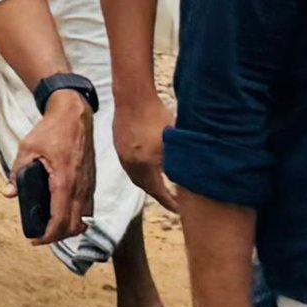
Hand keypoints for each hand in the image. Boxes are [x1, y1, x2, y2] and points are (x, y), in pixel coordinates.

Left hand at [17, 93, 96, 238]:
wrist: (74, 116)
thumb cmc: (50, 131)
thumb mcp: (27, 149)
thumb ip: (18, 172)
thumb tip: (9, 194)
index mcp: (64, 182)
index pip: (60, 220)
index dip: (48, 236)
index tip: (35, 240)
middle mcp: (81, 187)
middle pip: (74, 226)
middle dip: (58, 237)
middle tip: (40, 236)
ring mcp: (89, 185)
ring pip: (84, 219)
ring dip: (69, 229)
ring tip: (52, 228)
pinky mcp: (92, 181)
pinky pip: (89, 208)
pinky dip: (78, 217)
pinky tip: (64, 214)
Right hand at [111, 81, 174, 207]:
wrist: (132, 97)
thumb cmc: (156, 114)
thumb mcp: (173, 139)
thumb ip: (179, 160)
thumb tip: (188, 176)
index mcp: (145, 164)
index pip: (159, 192)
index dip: (170, 202)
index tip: (179, 210)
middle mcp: (131, 164)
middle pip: (145, 187)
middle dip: (159, 195)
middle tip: (171, 201)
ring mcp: (122, 155)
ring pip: (136, 177)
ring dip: (149, 183)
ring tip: (161, 185)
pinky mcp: (118, 145)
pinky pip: (130, 166)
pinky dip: (141, 172)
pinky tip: (149, 167)